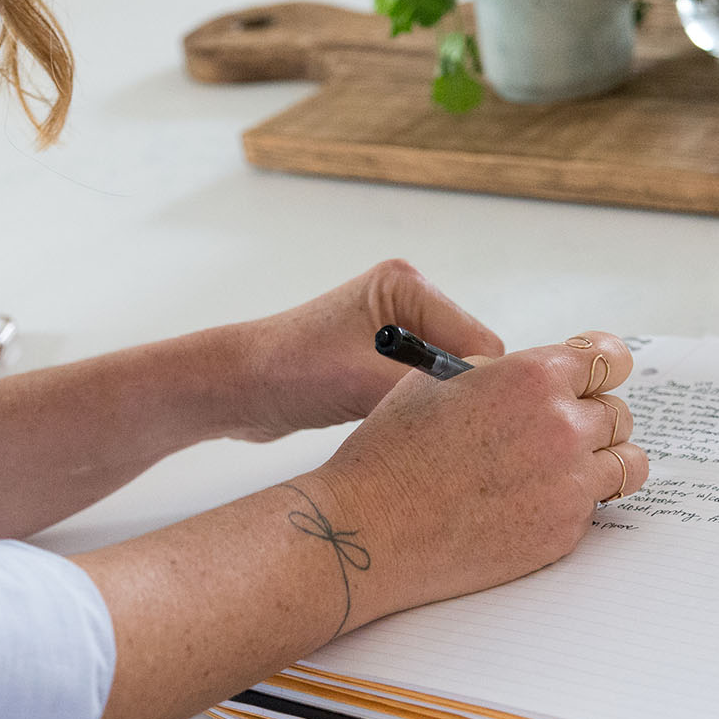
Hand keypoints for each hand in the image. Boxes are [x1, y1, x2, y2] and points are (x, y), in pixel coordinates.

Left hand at [224, 259, 504, 441]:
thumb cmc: (289, 372)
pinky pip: (422, 391)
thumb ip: (431, 390)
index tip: (466, 424)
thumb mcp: (366, 381)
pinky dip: (416, 412)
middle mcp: (405, 300)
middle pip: (470, 359)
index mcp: (406, 284)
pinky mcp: (380, 360)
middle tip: (439, 434)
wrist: (235, 389)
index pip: (480, 341)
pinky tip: (394, 428)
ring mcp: (394, 331)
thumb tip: (483, 411)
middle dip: (456, 397)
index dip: (477, 385)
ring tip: (406, 429)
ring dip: (434, 407)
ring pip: (447, 381)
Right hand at [300, 332, 649, 623]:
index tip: (595, 377)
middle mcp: (563, 427)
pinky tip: (530, 502)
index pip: (608, 357)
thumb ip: (499, 372)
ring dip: (601, 461)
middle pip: (619, 413)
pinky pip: (593, 508)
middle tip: (562, 430)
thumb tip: (532, 377)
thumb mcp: (438, 380)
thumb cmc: (393, 451)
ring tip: (565, 467)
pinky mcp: (564, 532)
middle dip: (594, 416)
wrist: (372, 528)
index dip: (601, 366)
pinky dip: (572, 502)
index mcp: (534, 377)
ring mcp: (569, 484)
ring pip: (626, 463)